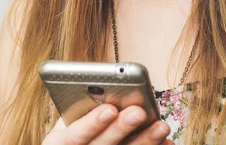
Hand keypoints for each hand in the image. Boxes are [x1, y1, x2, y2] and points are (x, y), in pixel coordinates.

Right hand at [42, 104, 173, 144]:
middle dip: (121, 129)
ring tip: (161, 126)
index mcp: (58, 144)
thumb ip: (80, 108)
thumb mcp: (67, 122)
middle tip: (139, 112)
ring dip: (145, 143)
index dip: (91, 124)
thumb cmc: (73, 133)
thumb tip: (104, 87)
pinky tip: (167, 143)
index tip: (110, 109)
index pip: (74, 136)